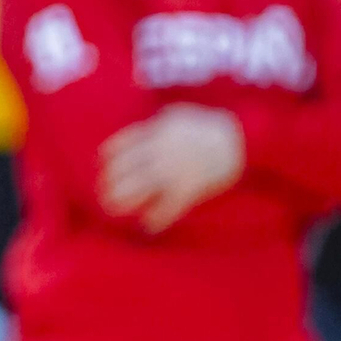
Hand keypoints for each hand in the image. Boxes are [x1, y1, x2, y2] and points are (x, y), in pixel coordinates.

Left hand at [98, 104, 245, 232]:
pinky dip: (157, 219)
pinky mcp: (188, 189)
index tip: (102, 163)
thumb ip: (158, 121)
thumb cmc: (208, 124)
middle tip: (102, 191)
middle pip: (125, 168)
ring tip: (112, 207)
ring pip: (140, 189)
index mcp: (156, 133)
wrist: (238, 138)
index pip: (123, 143)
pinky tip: (148, 226)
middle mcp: (160, 153)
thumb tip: (147, 125)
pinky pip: (168, 208)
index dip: (109, 154)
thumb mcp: (178, 114)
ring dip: (123, 200)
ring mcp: (173, 172)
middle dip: (111, 181)